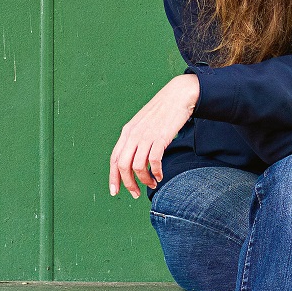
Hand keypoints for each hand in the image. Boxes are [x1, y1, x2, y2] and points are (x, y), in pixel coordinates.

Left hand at [109, 74, 199, 198]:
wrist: (178, 96)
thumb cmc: (163, 111)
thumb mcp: (143, 124)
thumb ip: (136, 139)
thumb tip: (134, 160)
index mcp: (127, 132)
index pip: (114, 159)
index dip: (113, 178)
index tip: (115, 191)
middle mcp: (133, 135)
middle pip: (123, 166)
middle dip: (128, 184)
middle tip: (136, 194)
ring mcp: (146, 136)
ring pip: (138, 166)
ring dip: (145, 180)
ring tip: (152, 184)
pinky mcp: (160, 138)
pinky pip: (154, 161)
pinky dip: (156, 172)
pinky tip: (160, 176)